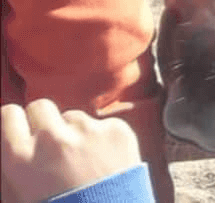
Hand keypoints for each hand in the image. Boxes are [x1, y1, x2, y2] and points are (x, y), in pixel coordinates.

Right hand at [1, 99, 142, 201]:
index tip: (24, 129)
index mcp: (20, 157)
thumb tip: (15, 140)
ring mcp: (88, 131)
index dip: (17, 123)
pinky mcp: (118, 130)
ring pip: (74, 117)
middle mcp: (52, 138)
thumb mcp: (20, 194)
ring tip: (84, 163)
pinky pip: (104, 124)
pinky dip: (104, 139)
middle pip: (41, 106)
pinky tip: (106, 163)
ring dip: (76, 133)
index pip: (9, 114)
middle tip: (54, 143)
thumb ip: (14, 162)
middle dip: (45, 121)